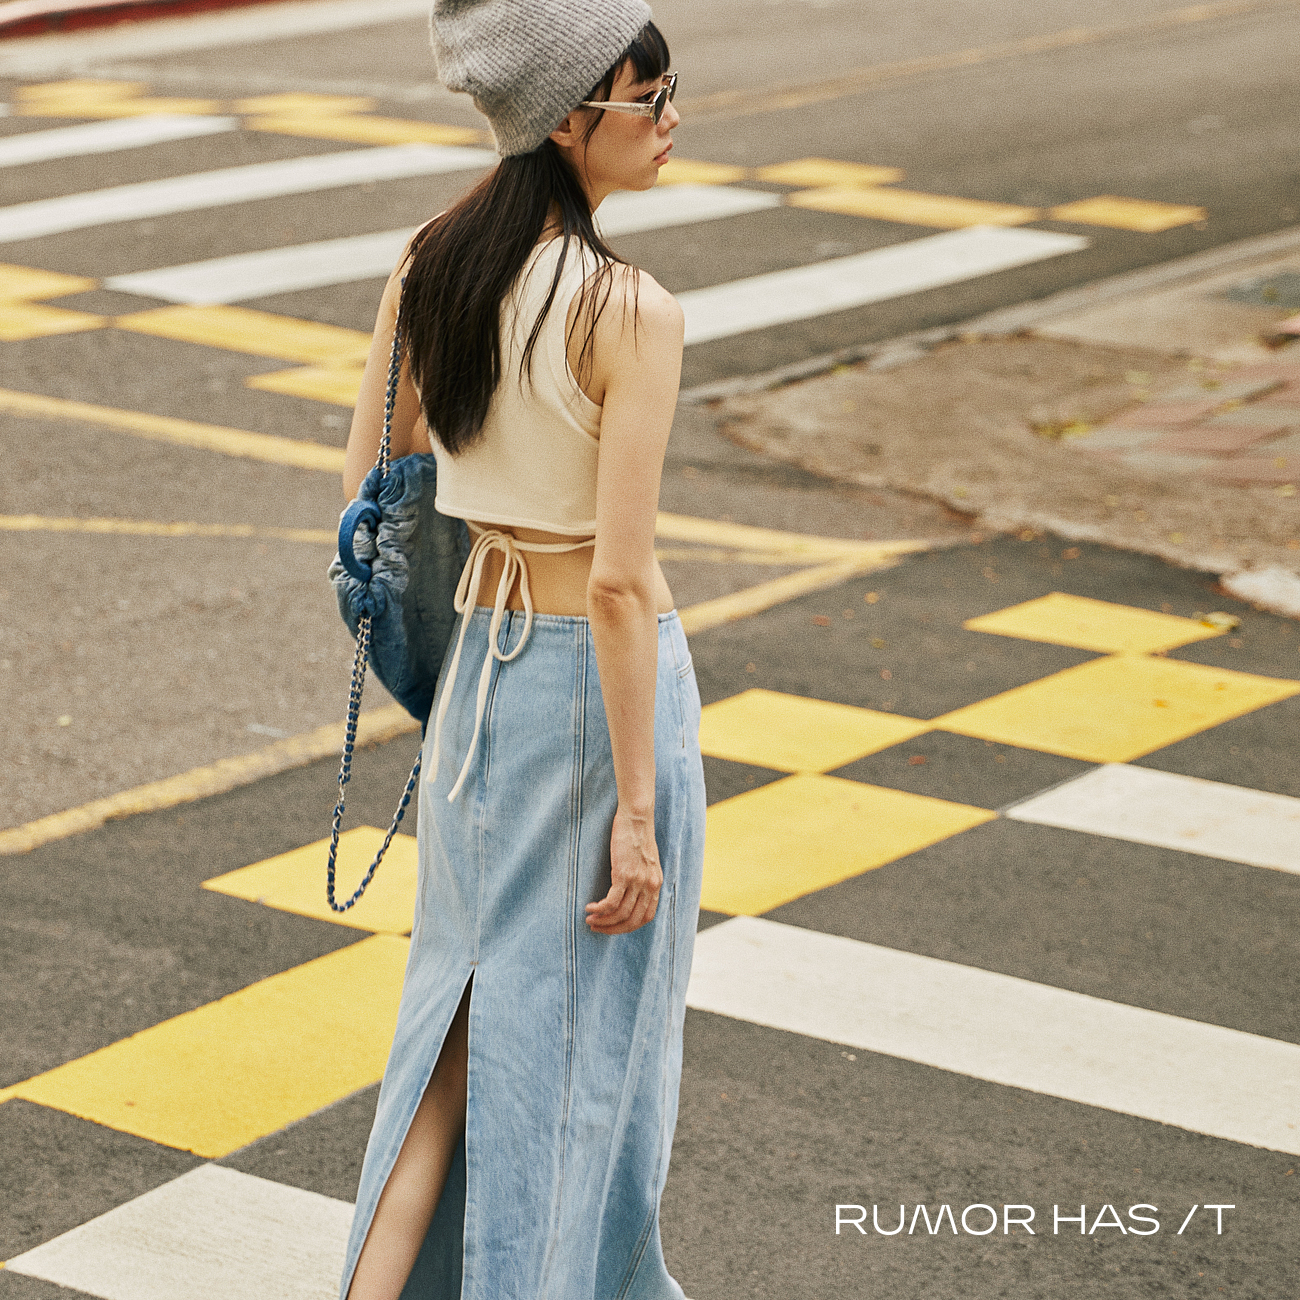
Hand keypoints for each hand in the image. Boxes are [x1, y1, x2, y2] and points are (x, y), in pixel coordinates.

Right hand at [585, 805, 661, 934]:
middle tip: (597, 928)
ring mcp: (638, 881)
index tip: (613, 927)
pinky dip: (599, 909)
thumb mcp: (646, 860)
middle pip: (633, 920)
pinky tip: (590, 908)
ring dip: (603, 921)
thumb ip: (642, 877)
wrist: (637, 816)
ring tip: (590, 920)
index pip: (646, 917)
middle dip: (613, 929)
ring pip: (621, 914)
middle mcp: (650, 885)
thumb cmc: (637, 834)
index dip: (628, 927)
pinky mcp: (624, 874)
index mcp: (656, 883)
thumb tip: (629, 891)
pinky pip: (611, 902)